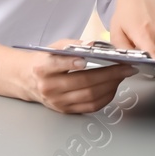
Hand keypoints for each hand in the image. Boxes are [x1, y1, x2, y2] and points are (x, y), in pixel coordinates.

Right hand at [20, 41, 134, 113]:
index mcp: (43, 68)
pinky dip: (106, 97)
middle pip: (83, 82)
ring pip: (90, 96)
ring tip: (123, 75)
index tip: (86, 59)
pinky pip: (90, 107)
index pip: (58, 65)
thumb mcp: (53, 47)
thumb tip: (93, 45)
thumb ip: (72, 45)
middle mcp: (49, 87)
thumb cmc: (45, 61)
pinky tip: (114, 86)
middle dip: (109, 74)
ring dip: (111, 85)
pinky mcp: (66, 110)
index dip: (72, 63)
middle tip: (125, 67)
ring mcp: (58, 101)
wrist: (29, 81)